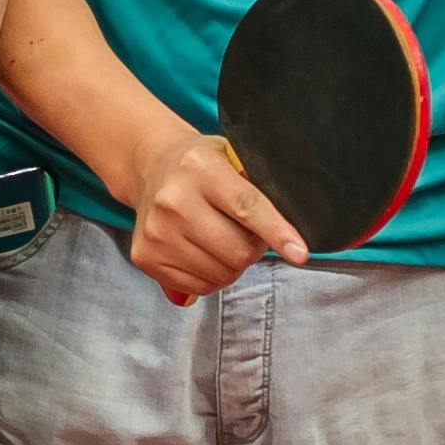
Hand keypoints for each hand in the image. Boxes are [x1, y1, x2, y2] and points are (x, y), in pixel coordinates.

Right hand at [121, 123, 301, 300]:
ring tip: (222, 238)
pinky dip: (211, 277)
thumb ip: (260, 186)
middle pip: (237, 251)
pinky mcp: (145, 256)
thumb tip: (288, 236)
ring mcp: (156, 231)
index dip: (277, 232)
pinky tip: (203, 252)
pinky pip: (198, 287)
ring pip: (220, 275)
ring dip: (232, 265)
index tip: (299, 253)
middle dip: (254, 249)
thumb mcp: (232, 157)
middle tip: (249, 233)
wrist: (151, 166)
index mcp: (200, 167)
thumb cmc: (201, 165)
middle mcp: (173, 199)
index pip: (247, 206)